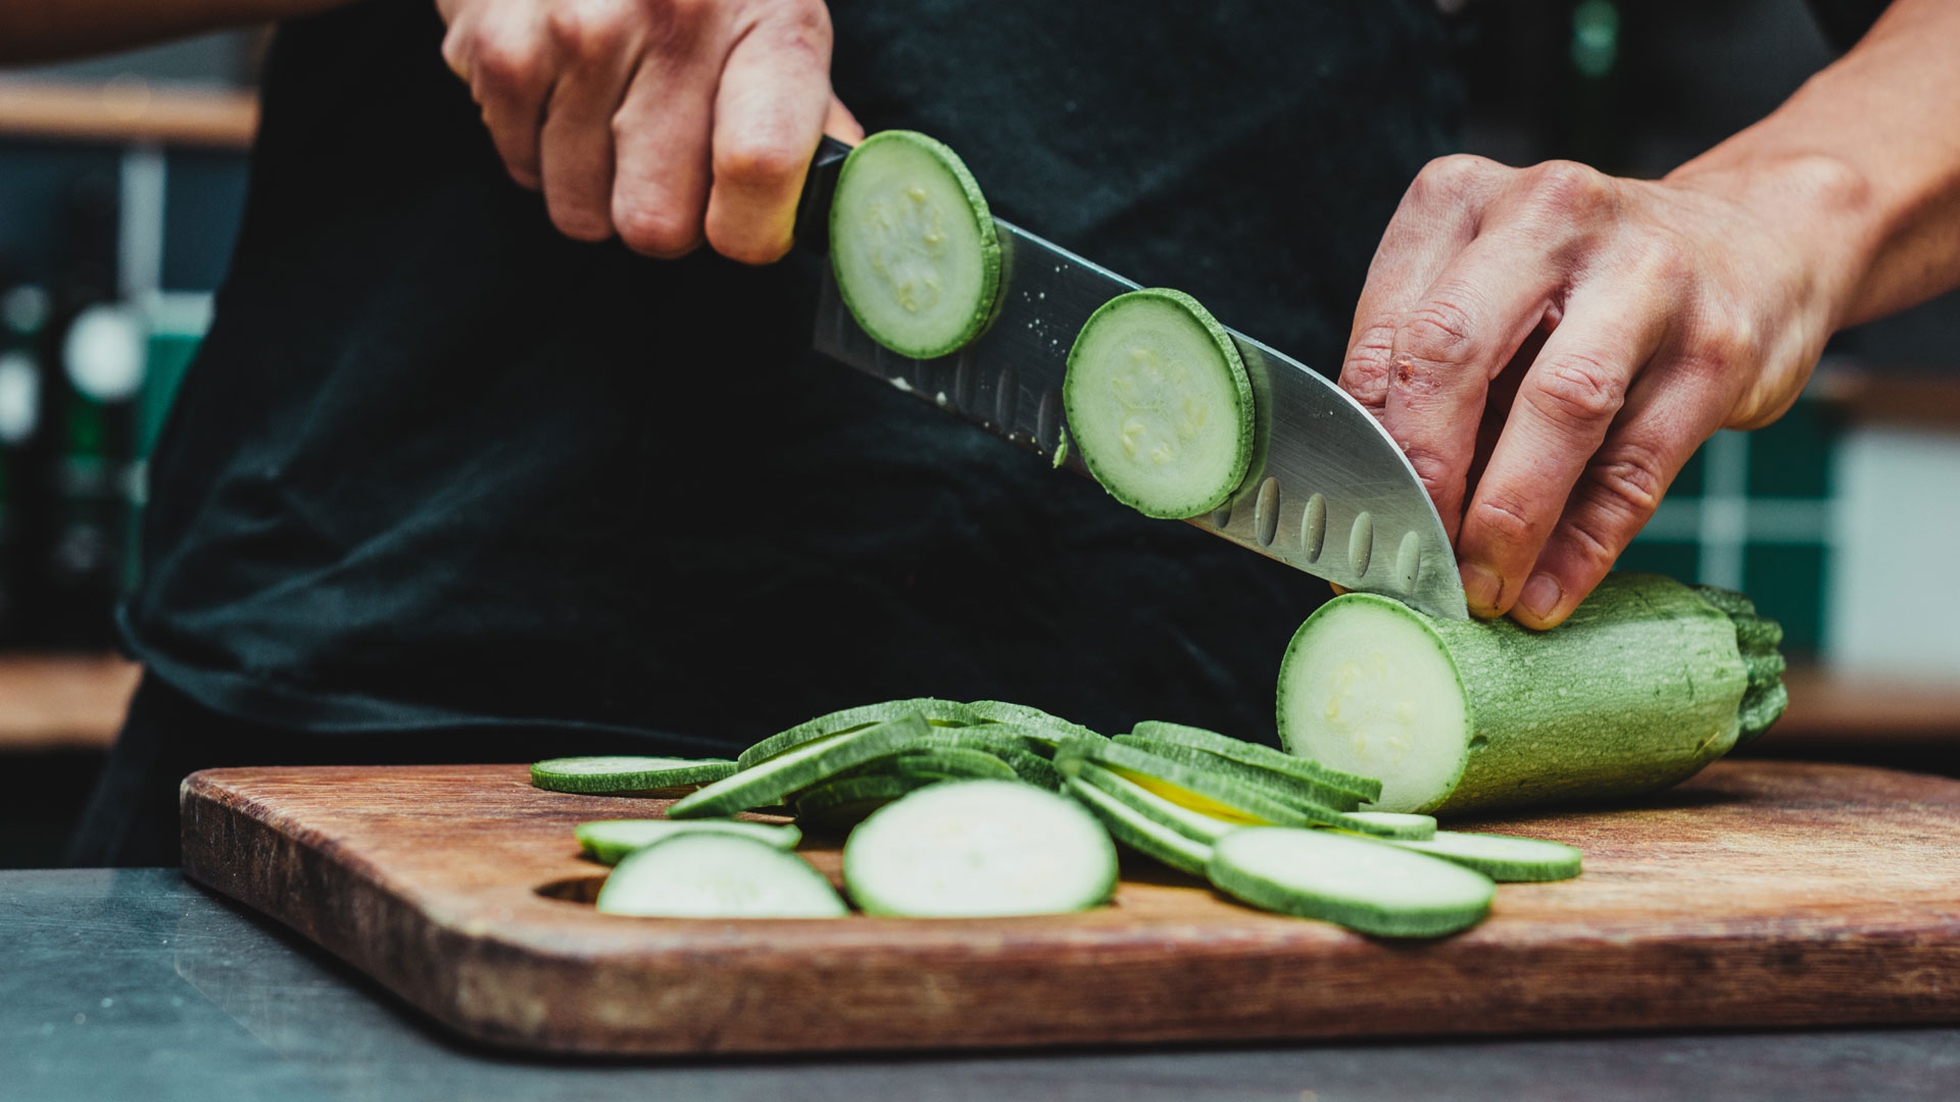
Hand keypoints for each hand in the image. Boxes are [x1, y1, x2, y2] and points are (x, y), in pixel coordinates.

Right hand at [436, 0, 863, 261]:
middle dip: (664, 216)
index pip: (760, 169)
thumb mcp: (774, 19)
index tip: (744, 223)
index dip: (749, 231)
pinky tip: (563, 89)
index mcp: (770, 17)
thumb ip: (810, 120)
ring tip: (610, 114)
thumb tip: (847, 209)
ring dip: (598, 189)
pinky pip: (523, 172)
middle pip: (659, 225)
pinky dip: (539, 150)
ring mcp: (579, 31)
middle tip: (668, 160)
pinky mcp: (500, 46)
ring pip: (584, 214)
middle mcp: (675, 16)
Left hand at [1339, 153, 1864, 627]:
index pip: (1386, 339)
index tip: (1355, 529)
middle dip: (1422, 477)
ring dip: (1507, 519)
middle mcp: (1548, 215)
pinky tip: (1549, 591)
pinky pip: (1636, 463)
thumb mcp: (1491, 298)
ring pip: (1557, 406)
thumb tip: (1374, 514)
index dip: (1361, 450)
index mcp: (1460, 201)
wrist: (1758, 241)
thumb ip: (1432, 384)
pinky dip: (1584, 542)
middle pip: (1452, 355)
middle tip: (1410, 564)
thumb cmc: (1585, 287)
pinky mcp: (1717, 346)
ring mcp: (1645, 273)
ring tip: (1481, 591)